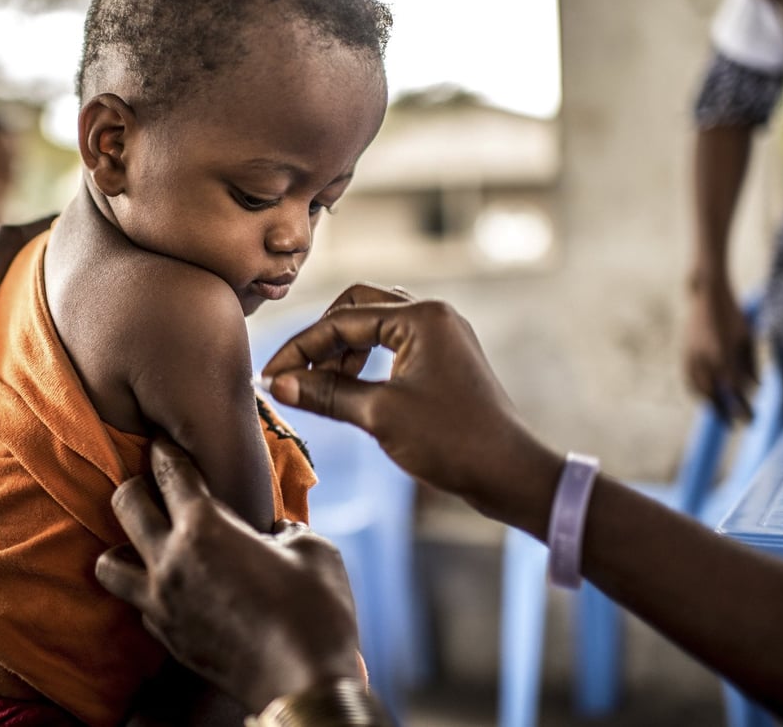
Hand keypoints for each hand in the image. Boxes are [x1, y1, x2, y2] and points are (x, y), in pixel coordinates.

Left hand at [96, 436, 361, 712]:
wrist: (305, 686)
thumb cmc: (317, 612)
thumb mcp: (314, 549)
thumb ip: (283, 528)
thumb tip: (273, 532)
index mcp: (203, 528)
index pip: (167, 470)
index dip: (165, 448)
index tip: (165, 440)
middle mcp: (169, 561)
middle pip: (124, 503)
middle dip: (137, 483)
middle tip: (158, 484)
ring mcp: (161, 603)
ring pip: (108, 562)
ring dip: (125, 544)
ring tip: (151, 542)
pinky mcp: (165, 637)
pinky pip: (137, 603)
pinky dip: (148, 588)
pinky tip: (176, 587)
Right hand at [260, 284, 562, 532]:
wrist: (511, 474)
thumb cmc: (454, 441)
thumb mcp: (380, 416)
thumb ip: (326, 394)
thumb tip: (280, 384)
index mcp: (421, 318)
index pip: (342, 321)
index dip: (300, 349)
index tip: (271, 377)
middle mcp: (433, 317)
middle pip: (357, 308)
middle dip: (321, 340)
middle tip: (295, 375)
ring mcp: (441, 337)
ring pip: (374, 327)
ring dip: (341, 351)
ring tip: (318, 387)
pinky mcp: (443, 361)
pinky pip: (391, 347)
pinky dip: (363, 363)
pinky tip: (347, 390)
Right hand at [684, 281, 755, 420]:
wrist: (706, 295)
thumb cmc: (732, 315)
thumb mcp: (747, 338)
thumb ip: (750, 364)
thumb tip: (754, 387)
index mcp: (723, 354)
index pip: (733, 389)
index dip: (740, 407)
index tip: (747, 420)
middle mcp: (705, 358)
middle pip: (713, 393)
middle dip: (723, 411)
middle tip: (733, 424)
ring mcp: (691, 356)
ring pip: (698, 388)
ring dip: (709, 402)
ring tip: (719, 412)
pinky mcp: (684, 353)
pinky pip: (689, 379)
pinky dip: (697, 391)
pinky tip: (705, 396)